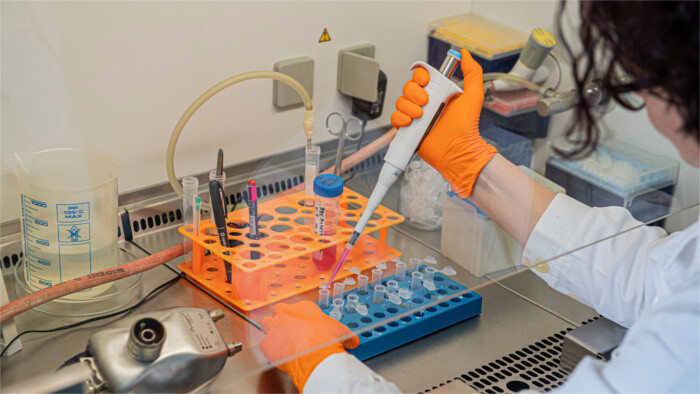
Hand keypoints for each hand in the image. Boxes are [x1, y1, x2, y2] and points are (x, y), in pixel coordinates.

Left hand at [260, 301, 359, 390]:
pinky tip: (278, 353)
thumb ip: (344, 333)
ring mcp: (275, 327)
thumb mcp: (341, 332)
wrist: (315, 354)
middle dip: (282, 317)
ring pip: (266, 323)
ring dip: (272, 330)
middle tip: (289, 327)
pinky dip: (270, 349)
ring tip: (279, 338)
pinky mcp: (267, 343)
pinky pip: (265, 344)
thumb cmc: (326, 339)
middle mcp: (287, 313)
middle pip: (279, 310)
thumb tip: (352, 340)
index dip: (302, 316)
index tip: (305, 323)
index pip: (299, 307)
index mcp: (304, 307)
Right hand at [390, 49, 496, 197]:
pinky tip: (411, 123)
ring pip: (400, 102)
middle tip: (427, 103)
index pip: (421, 76)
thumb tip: (465, 53)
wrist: (458, 149)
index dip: (419, 76)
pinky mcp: (408, 130)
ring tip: (422, 117)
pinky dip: (400, 119)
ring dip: (409, 108)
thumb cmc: (467, 125)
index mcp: (438, 92)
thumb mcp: (473, 94)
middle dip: (415, 94)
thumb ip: (472, 72)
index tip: (426, 82)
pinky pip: (395, 118)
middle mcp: (426, 102)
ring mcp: (416, 116)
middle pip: (408, 87)